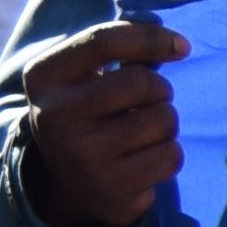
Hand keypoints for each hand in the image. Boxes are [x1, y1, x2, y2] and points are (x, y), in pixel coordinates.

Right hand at [20, 19, 192, 226]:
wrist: (70, 186)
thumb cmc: (89, 114)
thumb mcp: (85, 77)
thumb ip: (120, 52)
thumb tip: (174, 44)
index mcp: (43, 78)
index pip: (103, 41)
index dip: (151, 38)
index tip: (183, 46)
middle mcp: (55, 116)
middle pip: (141, 82)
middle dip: (160, 88)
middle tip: (150, 101)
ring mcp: (83, 156)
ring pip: (164, 119)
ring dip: (166, 123)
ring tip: (142, 132)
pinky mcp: (112, 189)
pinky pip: (171, 156)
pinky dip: (169, 153)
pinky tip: (144, 159)